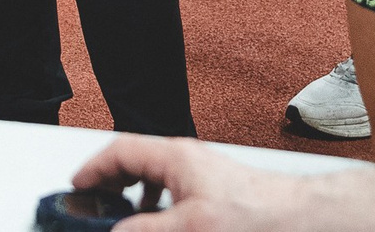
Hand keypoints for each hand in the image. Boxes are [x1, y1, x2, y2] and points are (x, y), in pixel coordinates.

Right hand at [69, 135, 306, 229]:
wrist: (298, 218)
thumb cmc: (254, 216)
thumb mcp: (190, 226)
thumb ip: (146, 228)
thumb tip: (116, 230)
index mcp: (174, 157)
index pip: (120, 151)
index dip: (93, 169)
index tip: (76, 188)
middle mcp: (185, 159)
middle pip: (133, 160)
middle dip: (110, 182)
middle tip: (94, 204)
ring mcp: (199, 172)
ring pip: (152, 176)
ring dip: (132, 195)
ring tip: (124, 217)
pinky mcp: (212, 189)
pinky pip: (171, 189)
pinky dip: (155, 204)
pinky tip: (159, 223)